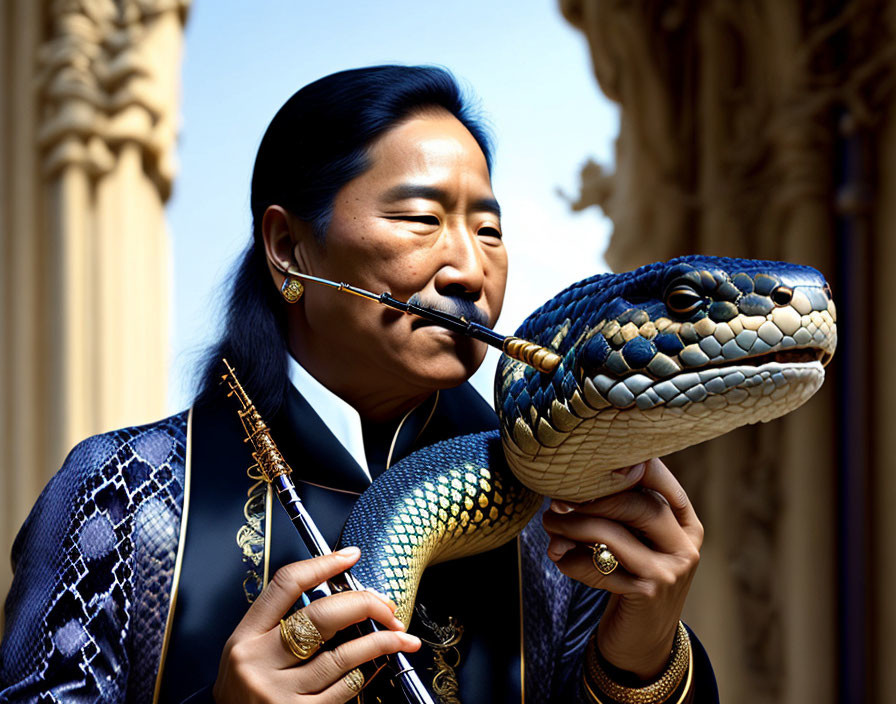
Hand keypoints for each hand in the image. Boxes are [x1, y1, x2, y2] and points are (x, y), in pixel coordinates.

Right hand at [213, 547, 421, 702]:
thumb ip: (278, 627)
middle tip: (386, 604)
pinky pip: (344, 688)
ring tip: (400, 635)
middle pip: (321, 616)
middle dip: (363, 604)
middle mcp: (259, 662)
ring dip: (380, 641)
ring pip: (342, 655)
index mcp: (245, 638)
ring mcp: (279, 693)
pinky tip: (378, 664)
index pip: (286, 584)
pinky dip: (366, 672)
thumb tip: (335, 599)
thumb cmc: (243, 697)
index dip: (323, 564)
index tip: (350, 556)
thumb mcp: (248, 655)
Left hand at [541, 458, 702, 678]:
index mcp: (685, 525)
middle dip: (593, 498)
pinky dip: (573, 560)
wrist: (642, 641)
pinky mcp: (647, 594)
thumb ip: (618, 514)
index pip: (661, 483)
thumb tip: (566, 489)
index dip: (628, 467)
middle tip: (558, 500)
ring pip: (615, 535)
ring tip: (551, 524)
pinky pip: (600, 568)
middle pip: (641, 505)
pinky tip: (560, 558)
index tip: (589, 464)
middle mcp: (684, 546)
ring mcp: (669, 572)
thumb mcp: (637, 543)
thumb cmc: (632, 579)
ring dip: (574, 526)